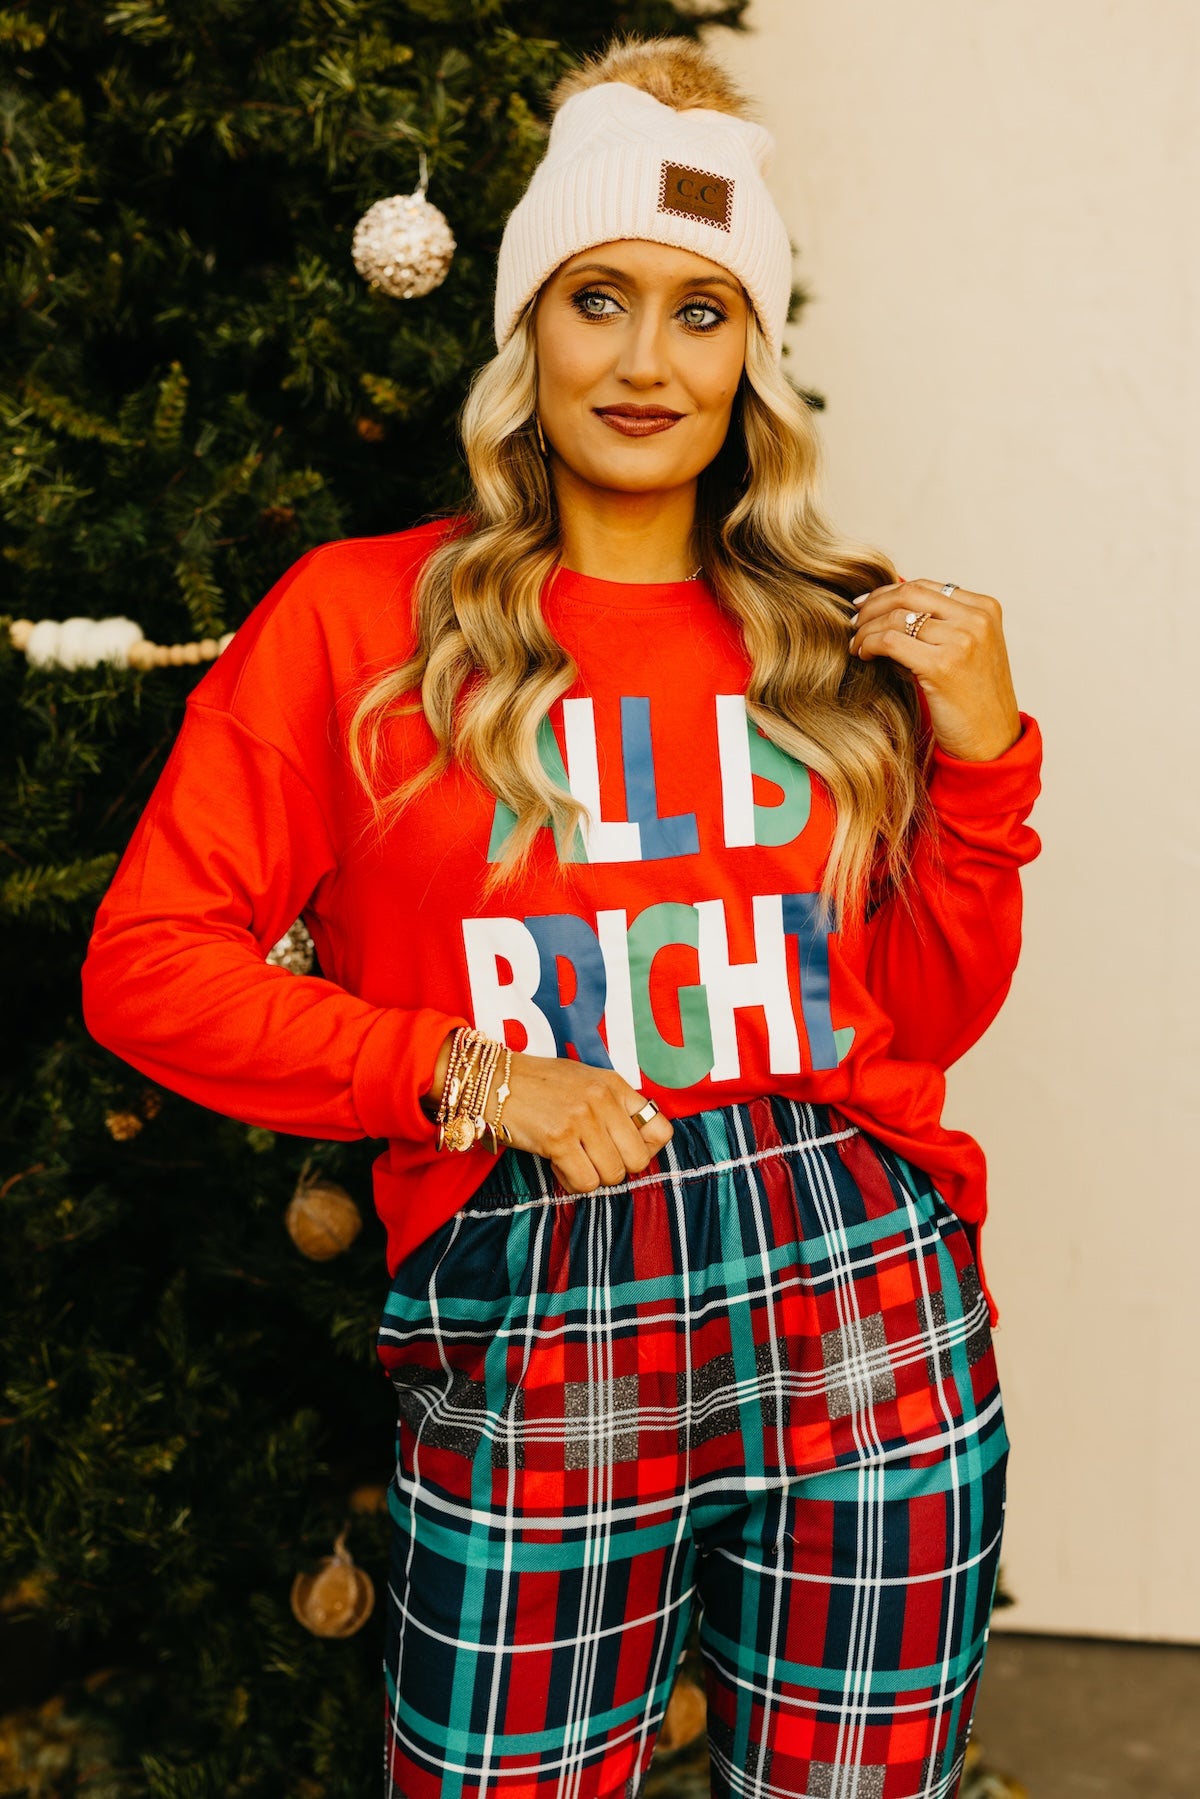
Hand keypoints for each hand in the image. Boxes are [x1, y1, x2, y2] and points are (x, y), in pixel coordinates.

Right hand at [424, 1034, 673, 1192]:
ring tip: (572, 1159)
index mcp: (614, 1085)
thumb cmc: (538, 1084)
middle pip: (637, 1160)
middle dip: (617, 1169)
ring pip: (611, 1175)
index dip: (647, 1149)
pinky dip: (572, 1181)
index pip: (661, 1128)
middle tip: (594, 1160)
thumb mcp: (584, 1081)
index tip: (626, 1150)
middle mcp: (603, 1100)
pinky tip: (558, 1164)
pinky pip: (584, 1181)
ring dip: (592, 1176)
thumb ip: (613, 1105)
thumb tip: (639, 1140)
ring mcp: (582, 1120)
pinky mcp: (558, 1139)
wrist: (493, 1080)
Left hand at [848, 579, 1021, 761]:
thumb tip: (889, 607)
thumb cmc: (974, 700)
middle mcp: (976, 619)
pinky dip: (869, 644)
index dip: (888, 592)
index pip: (924, 586)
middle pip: (908, 594)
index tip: (866, 605)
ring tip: (856, 643)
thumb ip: (942, 624)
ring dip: (867, 629)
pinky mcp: (942, 665)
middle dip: (873, 605)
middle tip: (854, 621)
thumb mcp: (968, 649)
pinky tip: (864, 655)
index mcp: (985, 608)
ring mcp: (962, 640)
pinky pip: (891, 641)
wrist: (991, 742)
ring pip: (895, 618)